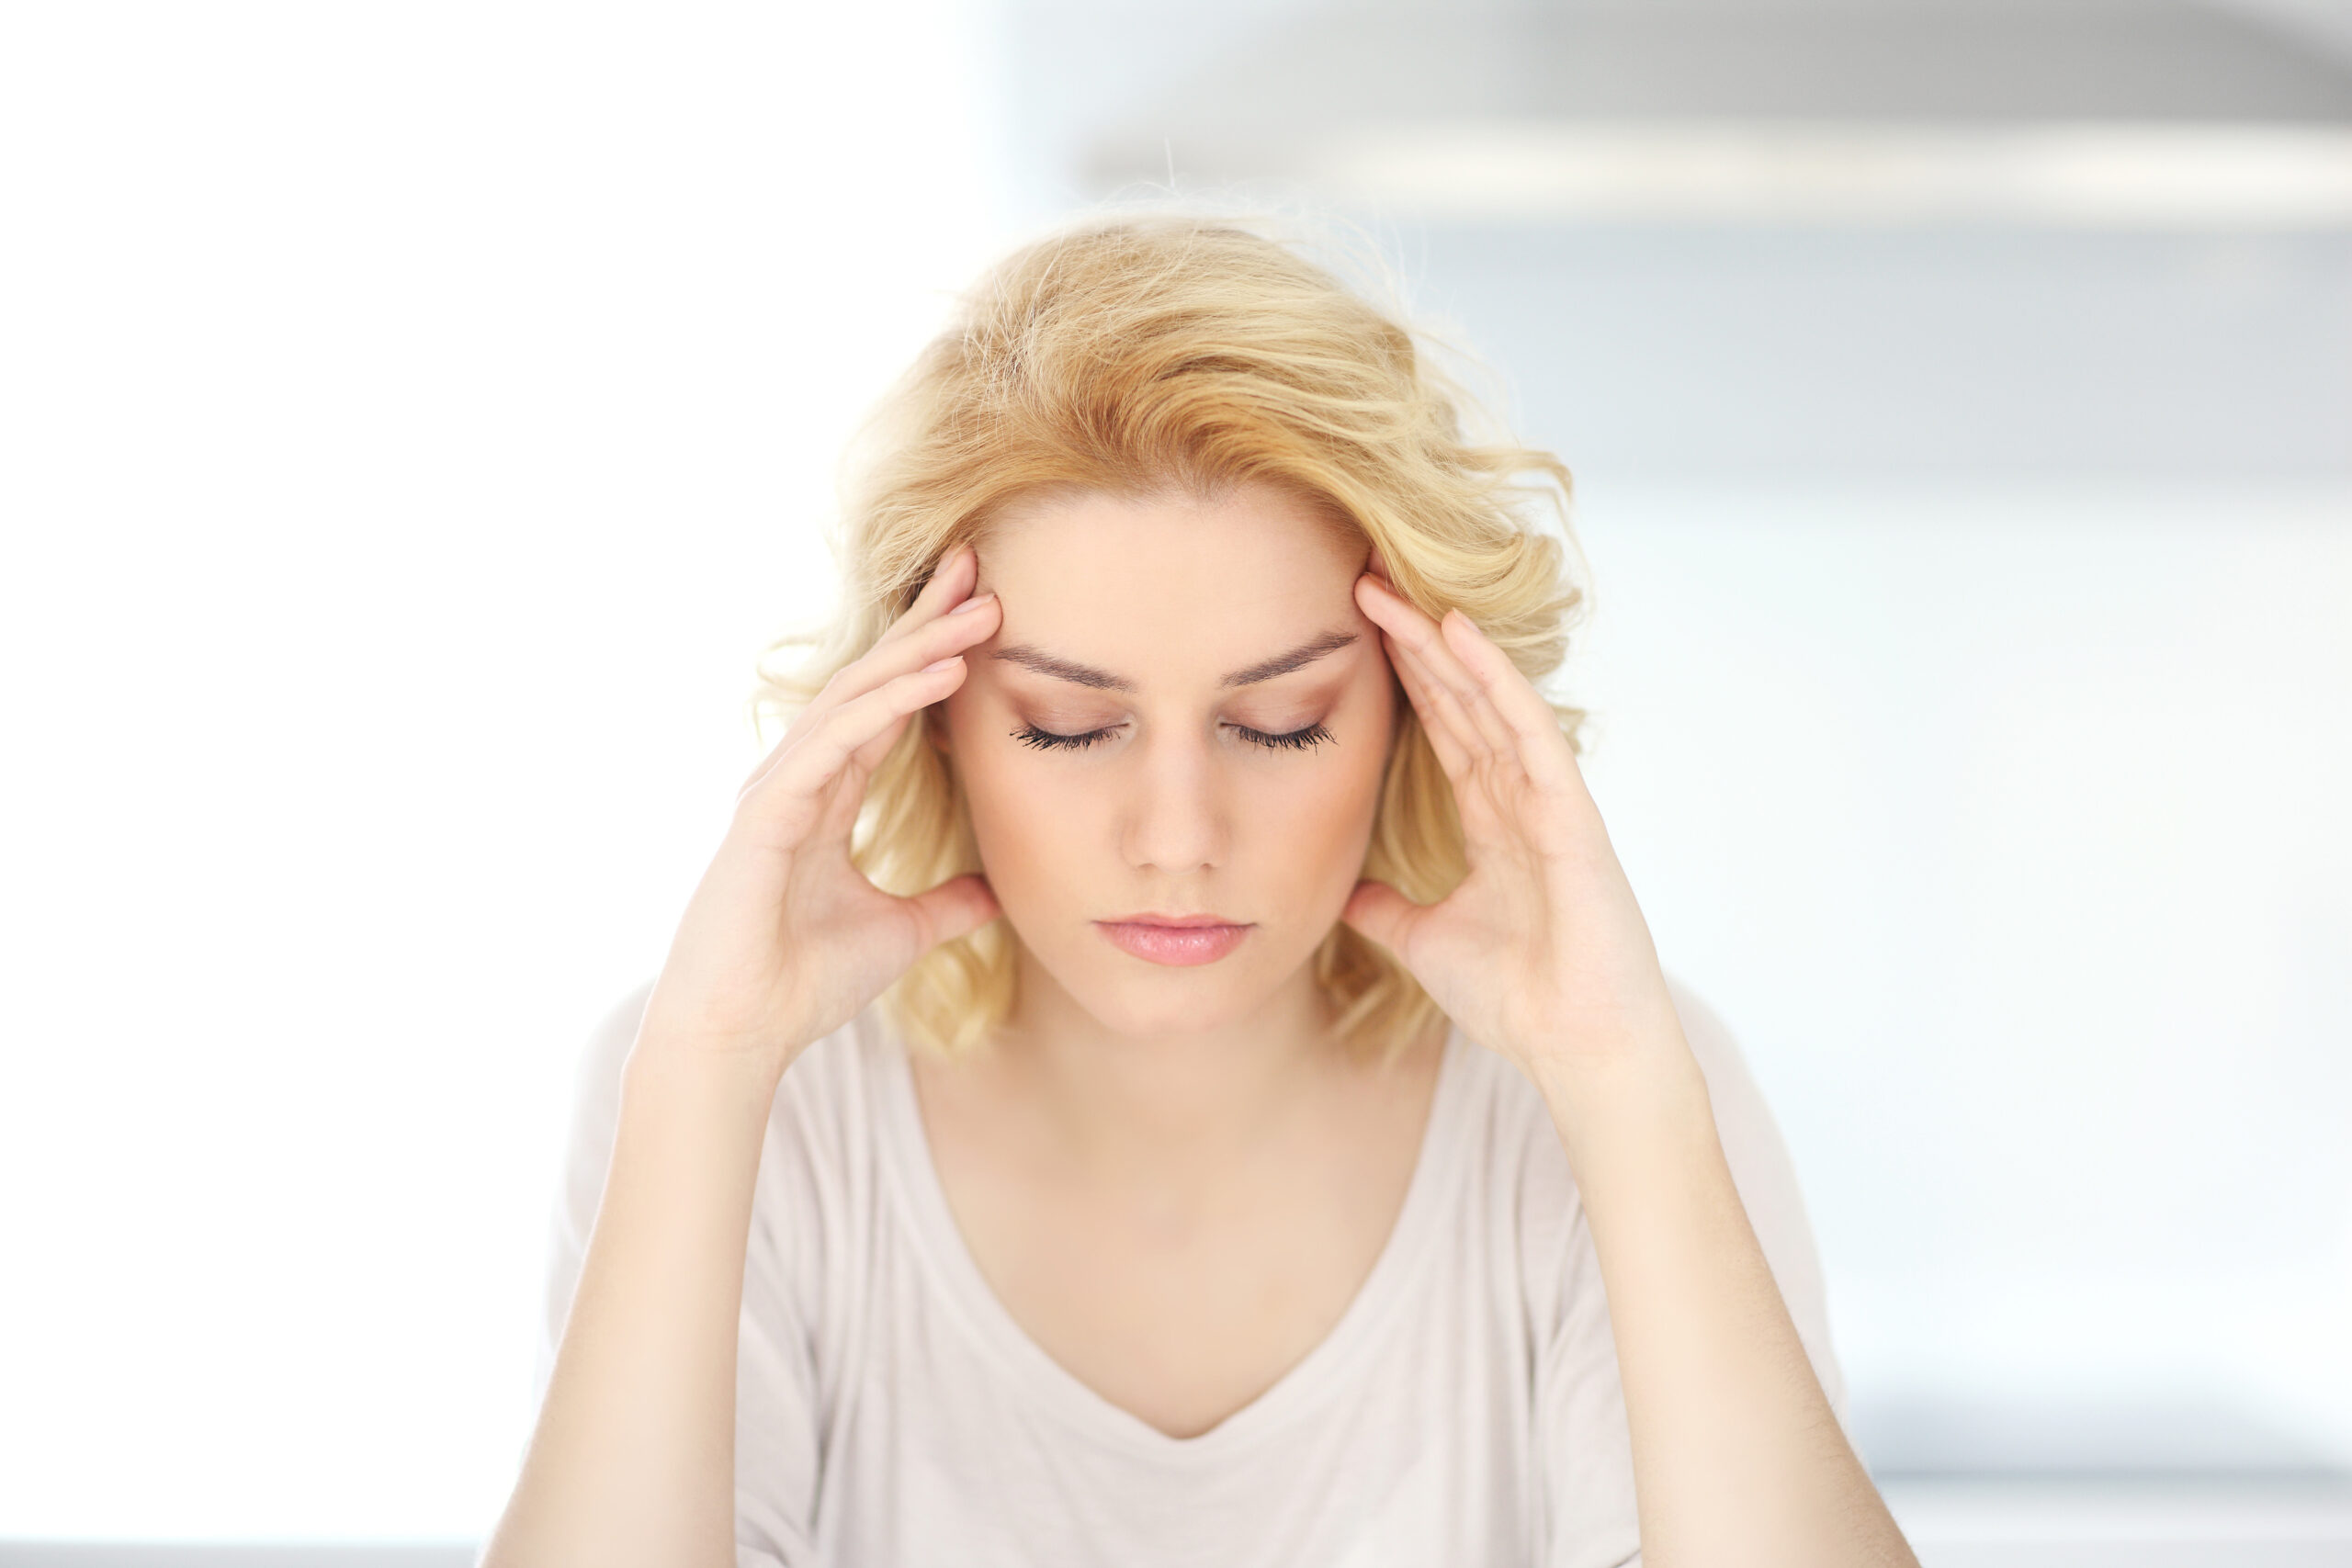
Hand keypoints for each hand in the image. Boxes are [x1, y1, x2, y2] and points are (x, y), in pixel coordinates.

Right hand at [633, 543, 1003, 1078]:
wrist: (742, 1036)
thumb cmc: (800, 986)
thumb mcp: (899, 935)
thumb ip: (945, 906)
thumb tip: (996, 892)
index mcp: (827, 796)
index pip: (887, 706)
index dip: (930, 653)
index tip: (982, 608)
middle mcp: (800, 779)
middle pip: (871, 680)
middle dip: (925, 622)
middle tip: (979, 567)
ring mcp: (780, 789)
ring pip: (856, 696)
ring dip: (919, 647)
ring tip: (979, 607)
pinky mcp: (769, 813)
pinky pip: (837, 741)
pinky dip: (889, 702)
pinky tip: (939, 672)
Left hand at [1342, 566, 1687, 1088]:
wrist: (1574, 1047)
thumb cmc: (1519, 1000)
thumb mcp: (1426, 942)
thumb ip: (1388, 911)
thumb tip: (1347, 893)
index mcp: (1491, 822)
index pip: (1442, 730)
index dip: (1404, 679)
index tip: (1358, 631)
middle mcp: (1519, 799)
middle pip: (1459, 702)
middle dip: (1413, 644)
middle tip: (1364, 583)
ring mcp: (1547, 801)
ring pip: (1489, 702)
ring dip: (1444, 645)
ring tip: (1395, 591)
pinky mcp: (1569, 813)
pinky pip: (1527, 731)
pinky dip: (1495, 680)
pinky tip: (1461, 635)